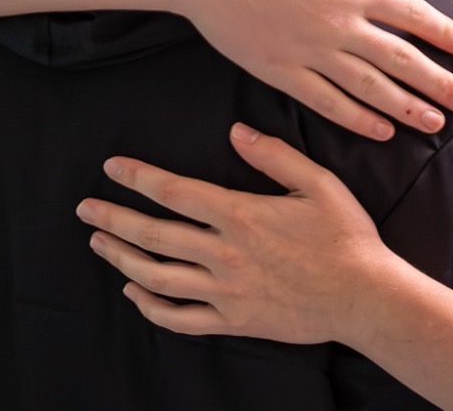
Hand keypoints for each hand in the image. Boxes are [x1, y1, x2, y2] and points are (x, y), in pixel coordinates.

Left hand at [79, 123, 399, 344]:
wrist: (365, 297)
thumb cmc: (346, 237)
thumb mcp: (318, 184)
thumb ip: (274, 155)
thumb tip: (236, 131)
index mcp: (242, 215)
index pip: (175, 192)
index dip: (138, 178)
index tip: (112, 167)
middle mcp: (226, 254)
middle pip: (154, 236)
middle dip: (114, 219)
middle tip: (86, 208)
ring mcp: (226, 292)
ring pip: (158, 278)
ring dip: (121, 259)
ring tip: (100, 243)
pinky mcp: (234, 320)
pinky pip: (180, 319)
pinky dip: (150, 306)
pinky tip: (134, 292)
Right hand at [171, 0, 452, 141]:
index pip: (411, 14)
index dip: (443, 33)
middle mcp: (336, 24)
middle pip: (400, 59)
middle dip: (437, 82)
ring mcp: (309, 53)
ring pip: (370, 89)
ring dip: (406, 108)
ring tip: (435, 123)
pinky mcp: (280, 72)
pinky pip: (327, 103)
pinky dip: (357, 120)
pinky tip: (380, 131)